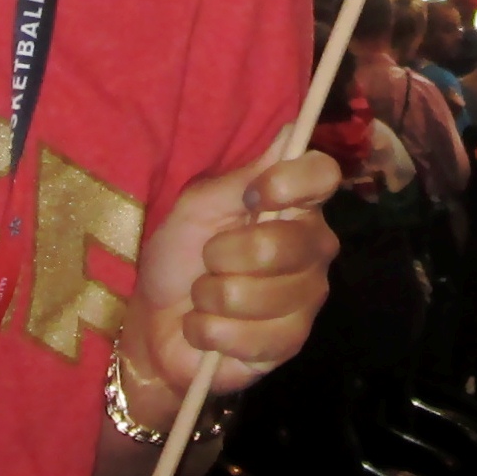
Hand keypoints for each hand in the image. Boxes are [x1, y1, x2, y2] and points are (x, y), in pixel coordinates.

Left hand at [119, 149, 341, 410]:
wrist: (154, 321)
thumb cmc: (177, 255)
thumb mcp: (198, 208)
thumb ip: (242, 177)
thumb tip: (290, 133)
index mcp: (294, 204)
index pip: (322, 175)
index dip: (290, 182)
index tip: (254, 195)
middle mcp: (312, 247)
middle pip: (282, 243)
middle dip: (222, 255)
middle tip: (207, 261)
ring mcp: (306, 298)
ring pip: (256, 295)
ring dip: (209, 297)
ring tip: (204, 297)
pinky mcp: (290, 342)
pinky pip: (248, 336)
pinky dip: (209, 332)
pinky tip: (207, 328)